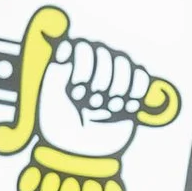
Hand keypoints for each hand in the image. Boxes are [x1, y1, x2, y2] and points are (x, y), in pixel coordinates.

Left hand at [40, 29, 155, 156]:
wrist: (78, 151)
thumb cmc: (59, 124)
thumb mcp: (50, 93)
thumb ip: (58, 65)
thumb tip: (62, 39)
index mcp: (70, 60)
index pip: (85, 45)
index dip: (83, 66)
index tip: (76, 89)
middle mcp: (92, 63)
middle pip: (107, 54)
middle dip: (99, 83)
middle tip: (89, 105)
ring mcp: (113, 75)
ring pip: (125, 64)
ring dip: (115, 90)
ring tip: (104, 109)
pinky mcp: (131, 90)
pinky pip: (141, 77)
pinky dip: (133, 93)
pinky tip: (123, 107)